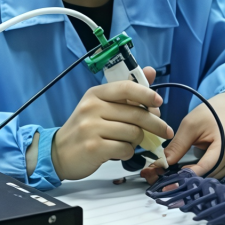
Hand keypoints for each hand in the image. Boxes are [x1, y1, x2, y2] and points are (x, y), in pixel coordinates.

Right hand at [52, 67, 173, 180]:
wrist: (59, 153)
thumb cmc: (85, 128)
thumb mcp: (101, 105)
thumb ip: (126, 91)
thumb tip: (150, 72)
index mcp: (96, 94)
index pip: (127, 88)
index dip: (147, 94)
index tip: (159, 102)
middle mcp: (92, 108)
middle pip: (136, 113)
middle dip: (156, 124)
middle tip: (165, 131)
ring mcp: (91, 128)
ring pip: (133, 132)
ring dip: (138, 140)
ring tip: (130, 142)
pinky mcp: (94, 148)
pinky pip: (125, 149)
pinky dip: (128, 152)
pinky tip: (121, 151)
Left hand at [140, 91, 224, 183]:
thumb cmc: (211, 113)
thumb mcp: (190, 125)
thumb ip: (178, 145)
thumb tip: (163, 164)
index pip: (205, 167)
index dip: (186, 177)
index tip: (168, 183)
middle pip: (208, 177)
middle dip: (187, 180)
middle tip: (164, 180)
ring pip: (211, 179)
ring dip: (193, 180)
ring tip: (174, 177)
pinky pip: (216, 176)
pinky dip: (201, 176)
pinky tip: (188, 174)